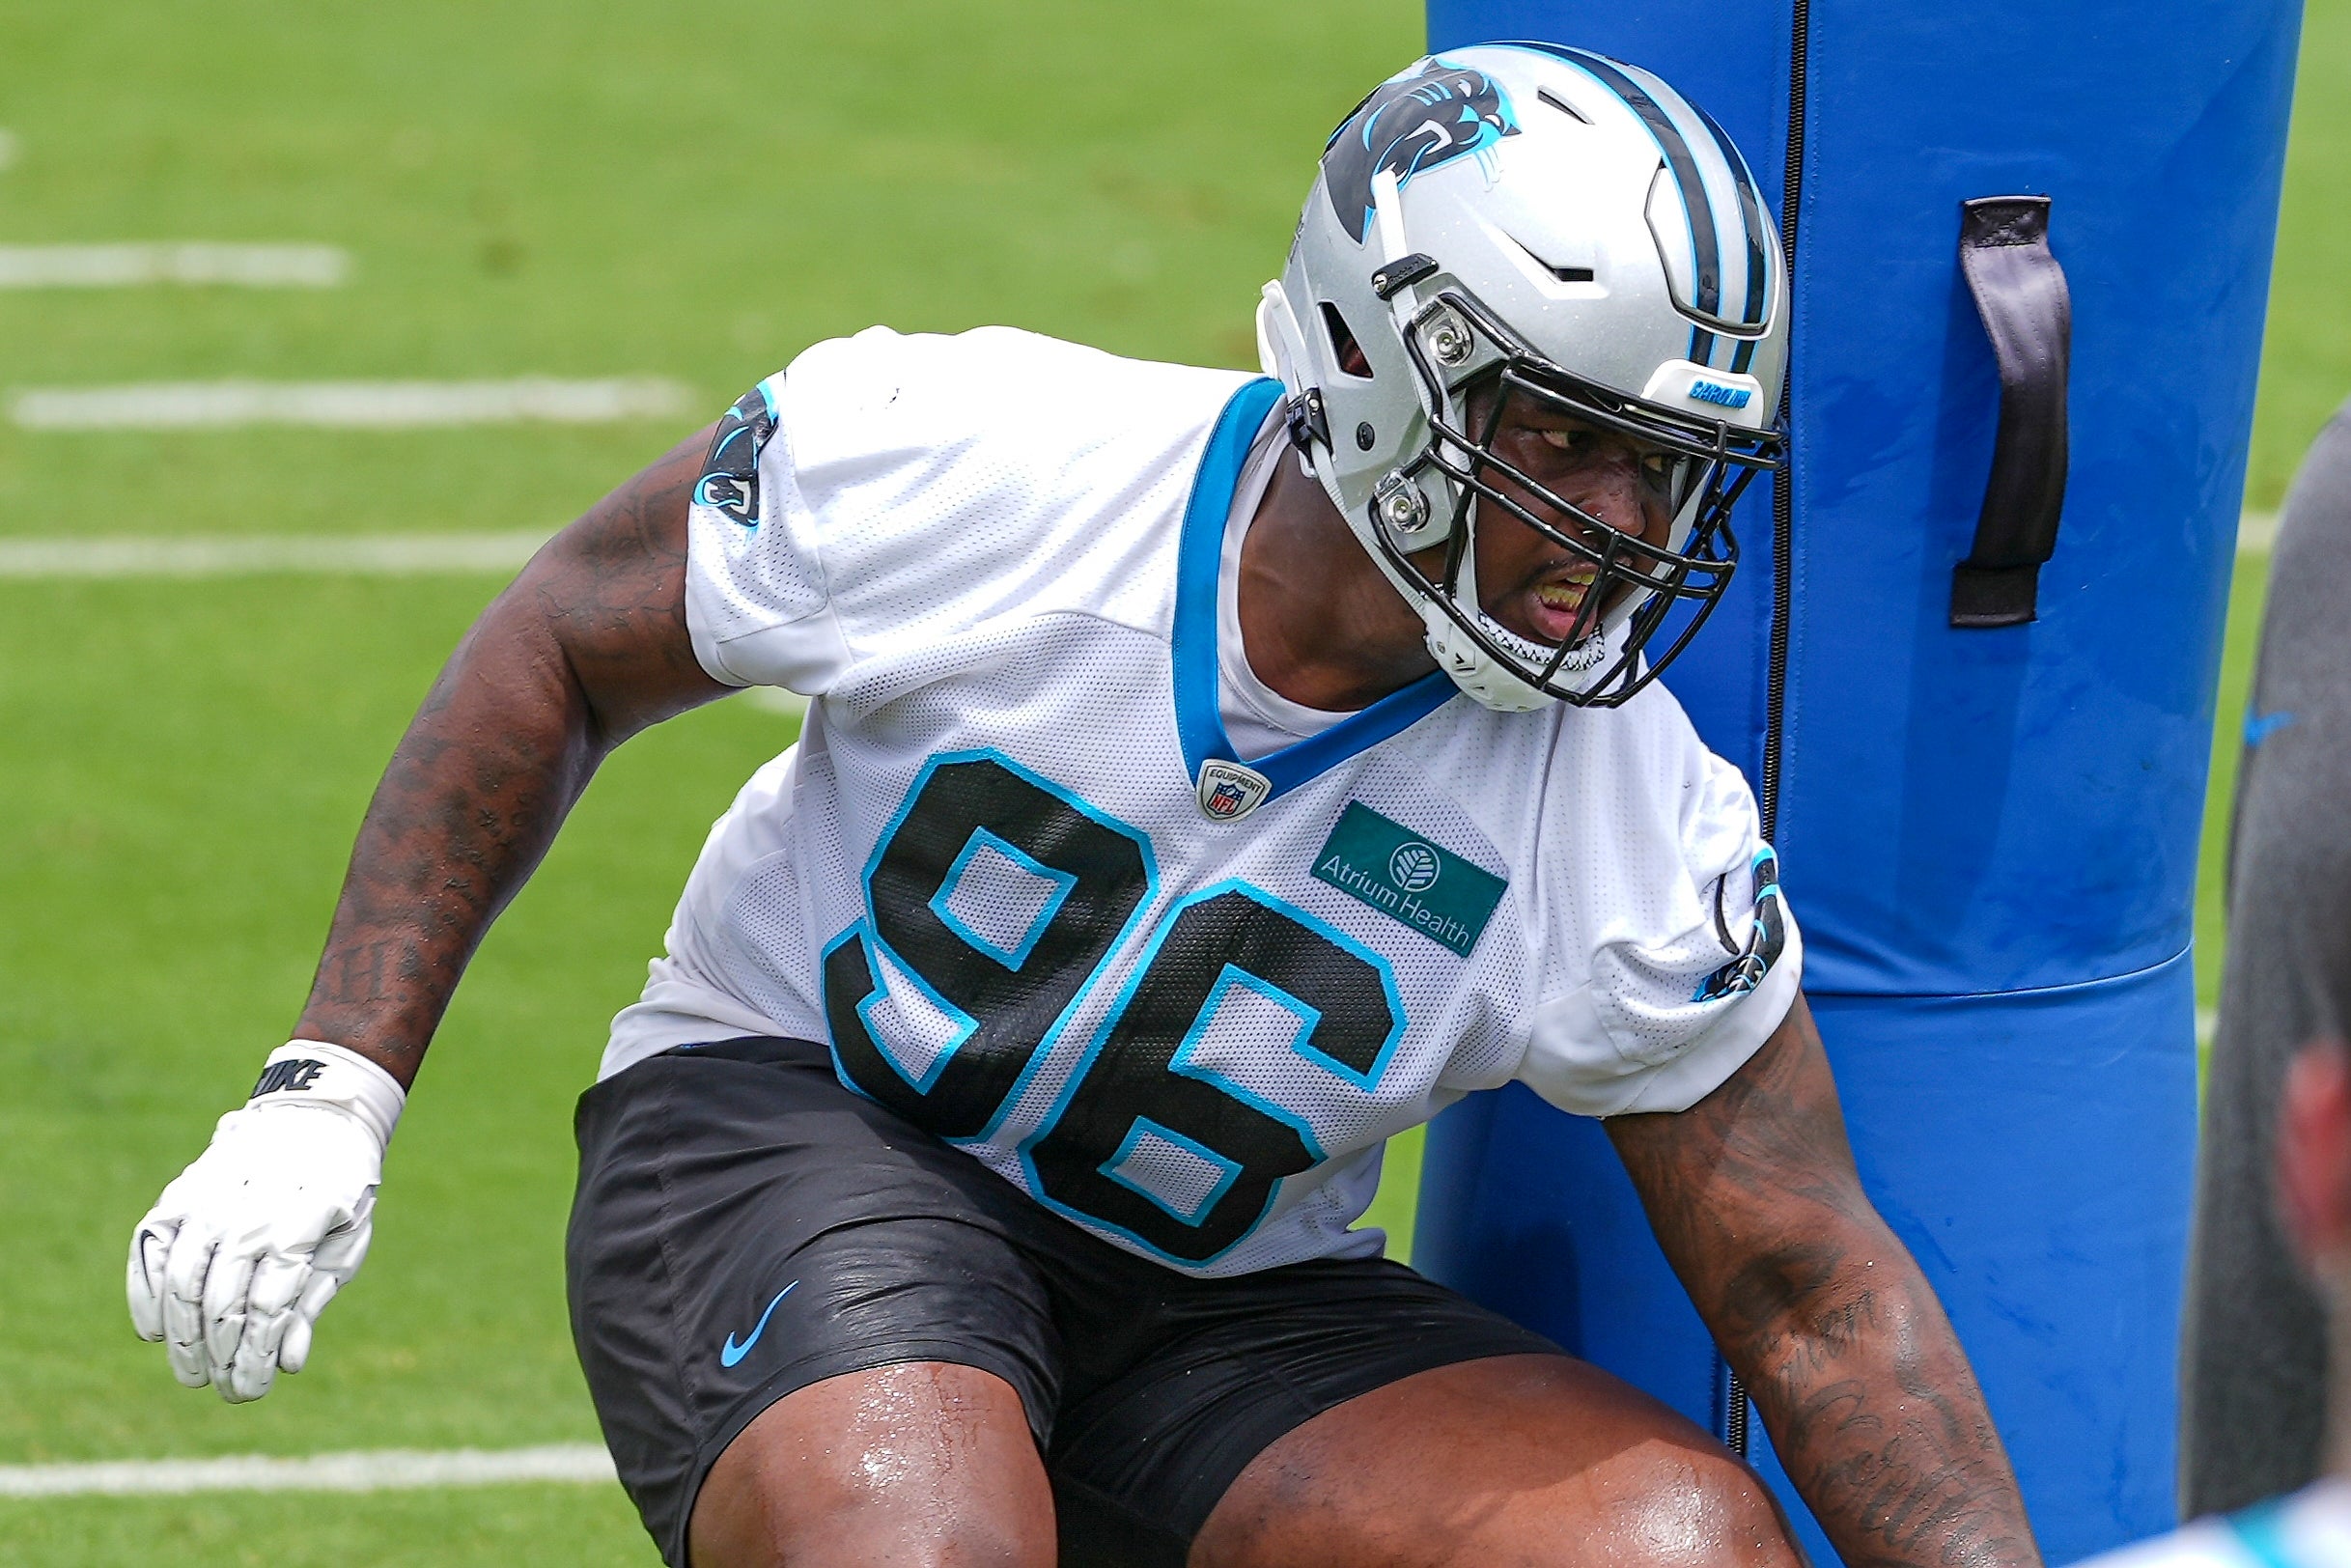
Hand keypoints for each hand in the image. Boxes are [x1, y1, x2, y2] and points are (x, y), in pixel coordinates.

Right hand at [127, 1044, 400, 1402]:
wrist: (312, 1119)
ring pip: (183, 1279)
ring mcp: (212, 1195)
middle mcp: (255, 1202)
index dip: (256, 1351)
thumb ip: (314, 1299)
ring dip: (182, 1337)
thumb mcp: (348, 1242)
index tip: (252, 1389)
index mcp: (311, 1211)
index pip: (271, 1297)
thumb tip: (286, 1365)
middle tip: (224, 1389)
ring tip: (193, 1374)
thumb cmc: (338, 1193)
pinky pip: (150, 1250)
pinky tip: (156, 1332)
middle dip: (221, 1355)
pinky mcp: (180, 1193)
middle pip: (224, 1296)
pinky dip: (147, 1295)